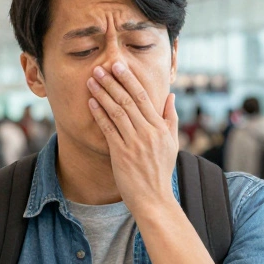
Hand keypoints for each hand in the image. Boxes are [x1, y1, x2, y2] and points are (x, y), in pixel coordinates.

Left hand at [87, 62, 178, 216]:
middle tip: (101, 67)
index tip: (119, 65)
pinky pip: (109, 129)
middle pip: (128, 101)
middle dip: (112, 82)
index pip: (143, 97)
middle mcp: (148, 132)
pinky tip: (91, 102)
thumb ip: (170, 118)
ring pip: (117, 112)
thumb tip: (170, 96)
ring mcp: (134, 143)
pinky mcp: (121, 154)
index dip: (129, 79)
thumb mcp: (172, 143)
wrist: (154, 198)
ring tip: (92, 80)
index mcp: (160, 127)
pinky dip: (99, 114)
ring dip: (103, 94)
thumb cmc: (161, 171)